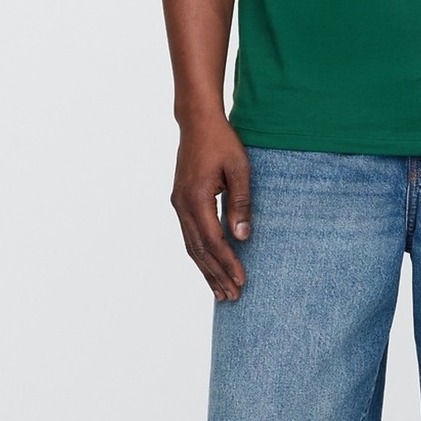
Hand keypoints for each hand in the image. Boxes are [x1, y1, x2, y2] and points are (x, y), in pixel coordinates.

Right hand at [170, 115, 251, 301]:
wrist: (197, 122)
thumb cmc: (222, 142)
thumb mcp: (239, 169)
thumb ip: (240, 203)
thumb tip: (242, 237)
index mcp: (196, 198)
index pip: (213, 240)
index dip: (228, 263)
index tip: (242, 281)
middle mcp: (182, 205)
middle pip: (199, 250)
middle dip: (217, 275)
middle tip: (233, 297)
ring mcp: (178, 204)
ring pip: (191, 247)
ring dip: (206, 271)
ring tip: (220, 292)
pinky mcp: (180, 203)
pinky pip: (189, 236)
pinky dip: (200, 256)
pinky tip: (209, 268)